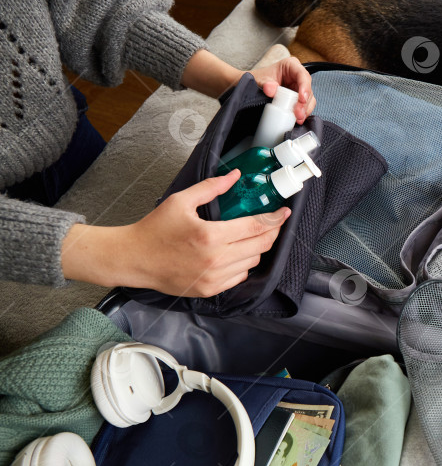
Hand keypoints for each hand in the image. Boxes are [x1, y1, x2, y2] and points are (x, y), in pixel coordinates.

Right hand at [62, 169, 289, 296]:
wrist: (134, 259)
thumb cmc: (154, 229)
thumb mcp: (181, 201)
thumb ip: (211, 187)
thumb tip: (235, 176)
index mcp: (210, 236)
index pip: (255, 227)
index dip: (274, 219)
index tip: (283, 212)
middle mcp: (215, 260)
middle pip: (260, 246)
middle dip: (272, 232)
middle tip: (273, 222)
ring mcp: (213, 278)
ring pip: (253, 262)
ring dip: (257, 248)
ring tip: (252, 236)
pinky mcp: (210, 290)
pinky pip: (240, 277)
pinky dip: (244, 264)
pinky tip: (238, 253)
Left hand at [249, 56, 315, 123]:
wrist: (256, 86)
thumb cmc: (260, 79)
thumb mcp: (260, 79)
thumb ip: (265, 84)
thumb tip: (271, 90)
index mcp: (291, 65)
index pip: (302, 75)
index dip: (305, 87)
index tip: (302, 99)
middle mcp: (298, 76)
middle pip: (307, 88)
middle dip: (305, 102)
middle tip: (298, 113)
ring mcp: (299, 87)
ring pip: (309, 98)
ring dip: (305, 109)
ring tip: (298, 118)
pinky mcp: (299, 97)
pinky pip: (305, 105)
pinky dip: (303, 112)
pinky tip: (298, 119)